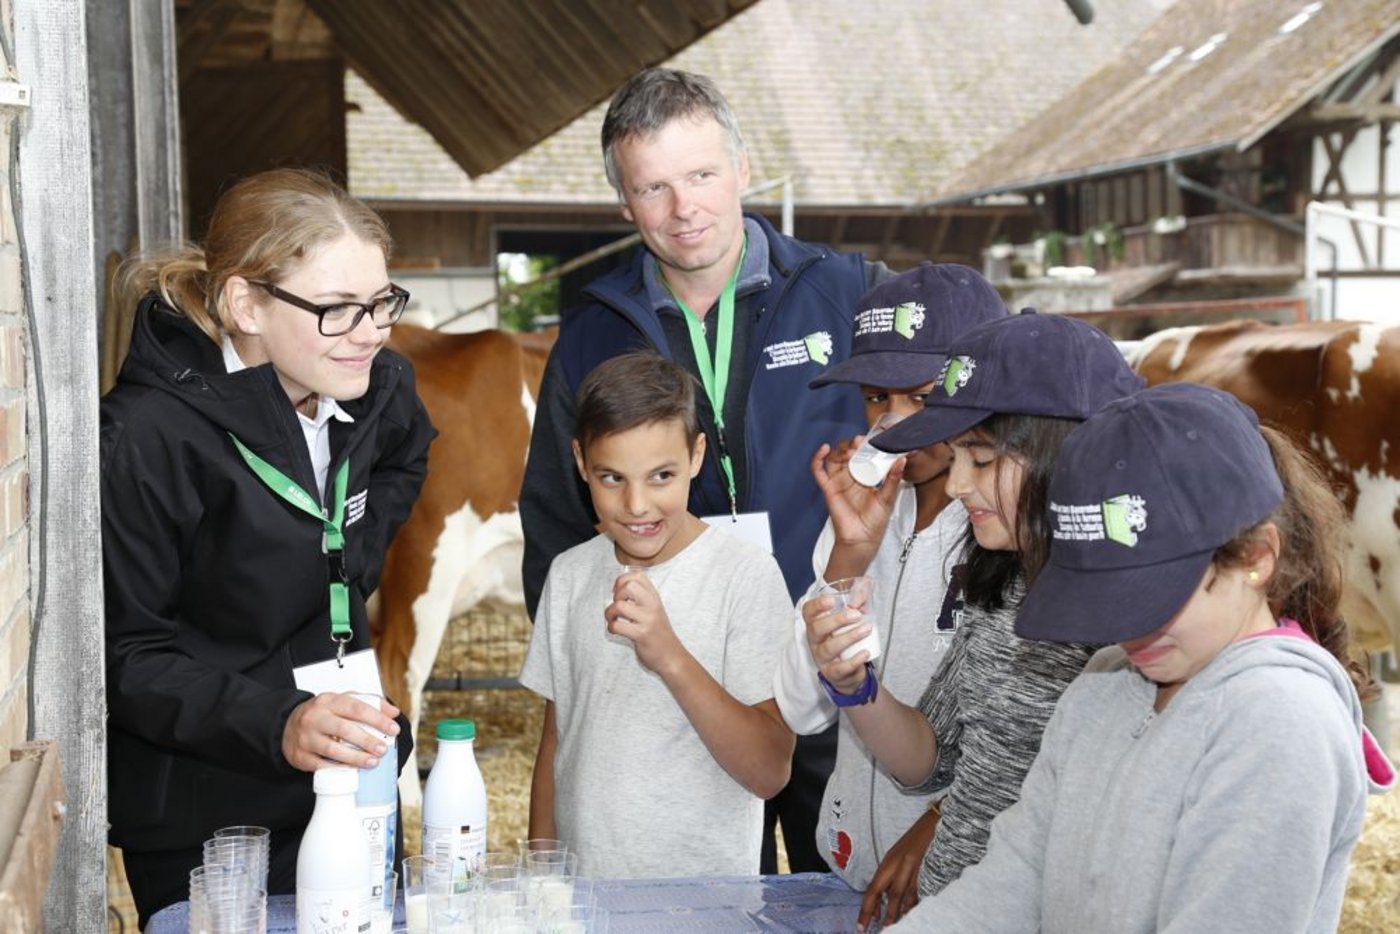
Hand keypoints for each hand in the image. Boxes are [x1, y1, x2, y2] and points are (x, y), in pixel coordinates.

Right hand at [281, 692, 400, 772]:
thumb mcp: (342, 701)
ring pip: (332, 749)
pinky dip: (338, 770)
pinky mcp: (300, 756)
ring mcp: (306, 738)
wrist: (287, 726)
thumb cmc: (321, 714)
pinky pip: (321, 766)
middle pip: (344, 729)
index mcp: (329, 701)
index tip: (393, 728)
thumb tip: (392, 712)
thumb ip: (368, 703)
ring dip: (355, 758)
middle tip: (382, 749)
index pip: (356, 707)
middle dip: (367, 741)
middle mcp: (315, 718)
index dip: (377, 719)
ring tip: (372, 762)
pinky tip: (352, 771)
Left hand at [605, 571, 683, 674]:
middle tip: (618, 606)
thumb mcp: (655, 611)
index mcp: (655, 598)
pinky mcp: (641, 635)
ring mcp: (648, 620)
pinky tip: (616, 631)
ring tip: (613, 620)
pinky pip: (617, 626)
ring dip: (609, 613)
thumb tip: (620, 587)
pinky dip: (611, 628)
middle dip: (617, 594)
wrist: (672, 657)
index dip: (623, 580)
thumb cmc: (659, 635)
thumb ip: (642, 598)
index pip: (638, 575)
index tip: (619, 592)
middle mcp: (652, 605)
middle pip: (629, 585)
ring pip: (619, 605)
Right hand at [801, 592, 872, 693]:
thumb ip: (860, 598)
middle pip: (817, 628)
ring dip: (849, 637)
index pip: (808, 612)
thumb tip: (860, 595)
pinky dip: (853, 661)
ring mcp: (822, 658)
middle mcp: (815, 641)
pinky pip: (840, 668)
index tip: (832, 600)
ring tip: (867, 630)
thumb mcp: (857, 614)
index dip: (817, 605)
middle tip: (857, 615)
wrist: (853, 671)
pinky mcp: (832, 673)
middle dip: (837, 620)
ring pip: (829, 648)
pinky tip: (865, 653)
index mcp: (816, 624)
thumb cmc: (850, 638)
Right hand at [811, 440, 904, 552]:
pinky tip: (824, 449)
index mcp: (866, 475)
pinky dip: (818, 458)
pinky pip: (818, 471)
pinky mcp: (828, 488)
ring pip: (834, 458)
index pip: (864, 454)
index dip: (866, 445)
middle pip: (848, 453)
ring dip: (840, 450)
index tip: (872, 439)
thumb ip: (893, 479)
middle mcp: (851, 475)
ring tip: (850, 450)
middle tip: (860, 443)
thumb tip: (902, 460)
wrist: (862, 539)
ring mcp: (838, 481)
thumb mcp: (888, 497)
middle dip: (853, 445)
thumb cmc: (876, 520)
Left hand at [858, 805, 939, 930]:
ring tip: (893, 928)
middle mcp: (899, 863)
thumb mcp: (900, 855)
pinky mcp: (929, 867)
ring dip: (898, 914)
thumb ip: (892, 875)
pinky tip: (913, 915)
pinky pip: (920, 890)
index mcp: (889, 861)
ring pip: (904, 895)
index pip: (874, 887)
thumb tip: (885, 898)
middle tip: (875, 930)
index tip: (862, 925)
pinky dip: (915, 904)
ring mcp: (915, 865)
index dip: (867, 907)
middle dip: (880, 913)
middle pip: (887, 893)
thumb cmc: (919, 838)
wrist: (938, 819)